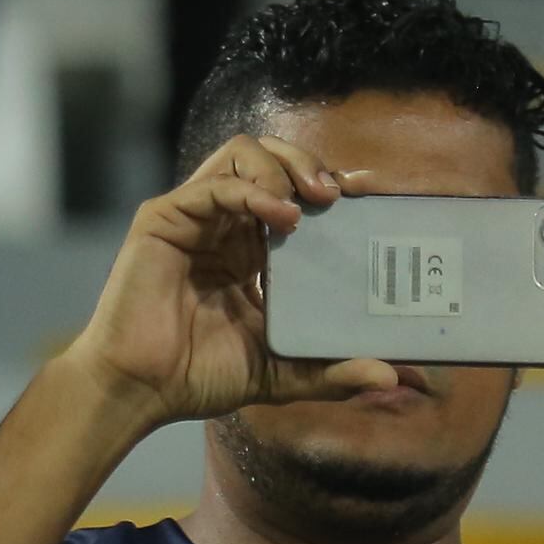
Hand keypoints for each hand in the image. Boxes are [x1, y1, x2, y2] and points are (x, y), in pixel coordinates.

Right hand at [58, 136, 394, 435]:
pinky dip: (254, 190)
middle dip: (311, 163)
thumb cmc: (199, 378)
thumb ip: (336, 370)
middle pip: (271, 160)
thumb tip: (402, 379)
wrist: (141, 390)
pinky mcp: (164, 219)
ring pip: (242, 153)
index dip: (334, 184)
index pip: (296, 195)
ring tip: (312, 200)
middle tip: (340, 195)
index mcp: (249, 252)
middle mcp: (223, 226)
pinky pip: (215, 185)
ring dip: (284, 166)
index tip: (373, 194)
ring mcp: (193, 218)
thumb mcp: (285, 373)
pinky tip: (282, 217)